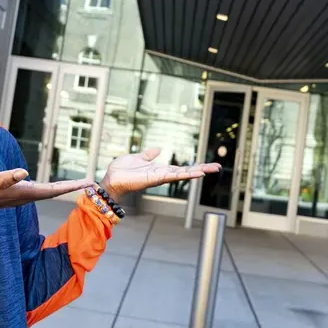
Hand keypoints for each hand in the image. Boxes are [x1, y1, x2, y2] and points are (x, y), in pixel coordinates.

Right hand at [0, 165, 92, 214]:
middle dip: (71, 187)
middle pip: (52, 191)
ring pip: (45, 192)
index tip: (89, 183)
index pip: (51, 189)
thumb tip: (23, 174)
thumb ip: (2, 178)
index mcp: (18, 191)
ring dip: (61, 188)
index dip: (70, 186)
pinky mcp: (10, 193)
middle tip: (91, 182)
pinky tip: (50, 185)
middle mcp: (20, 195)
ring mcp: (15, 196)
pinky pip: (36, 190)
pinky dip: (49, 187)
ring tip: (77, 184)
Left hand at [100, 147, 220, 199]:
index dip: (194, 167)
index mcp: (159, 169)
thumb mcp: (138, 157)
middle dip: (202, 169)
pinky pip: (173, 176)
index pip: (181, 168)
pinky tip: (196, 173)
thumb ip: (148, 154)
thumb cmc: (121, 170)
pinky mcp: (156, 178)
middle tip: (217, 167)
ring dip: (197, 171)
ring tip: (211, 169)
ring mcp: (160, 177)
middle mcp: (162, 175)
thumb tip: (158, 149)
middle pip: (186, 172)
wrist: (111, 178)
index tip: (207, 165)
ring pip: (183, 174)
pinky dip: (185, 174)